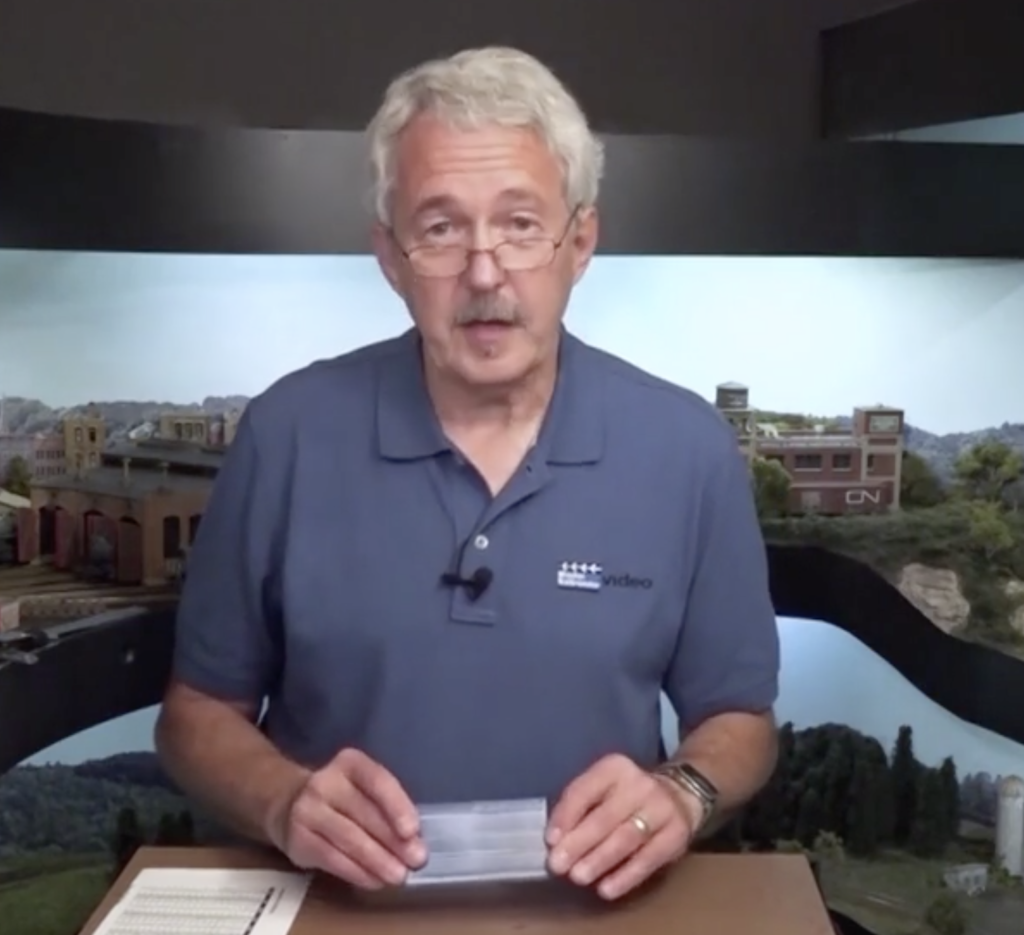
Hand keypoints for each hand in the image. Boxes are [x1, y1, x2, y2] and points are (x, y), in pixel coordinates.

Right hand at [271, 747, 426, 888]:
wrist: (288, 803)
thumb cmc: (341, 797)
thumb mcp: (363, 788)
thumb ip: (387, 807)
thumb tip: (414, 841)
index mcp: (349, 763)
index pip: (377, 781)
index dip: (397, 806)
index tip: (413, 830)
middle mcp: (325, 782)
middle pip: (365, 813)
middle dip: (394, 841)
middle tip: (415, 860)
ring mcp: (307, 811)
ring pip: (349, 839)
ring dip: (378, 861)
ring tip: (398, 875)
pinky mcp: (297, 840)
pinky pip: (333, 859)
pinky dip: (358, 873)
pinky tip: (375, 880)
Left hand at [545, 754, 697, 900]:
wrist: (679, 795)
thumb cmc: (626, 796)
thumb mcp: (603, 788)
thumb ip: (580, 807)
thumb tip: (555, 840)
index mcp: (614, 768)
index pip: (585, 790)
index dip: (566, 815)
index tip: (550, 840)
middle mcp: (639, 784)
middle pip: (605, 817)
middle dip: (579, 843)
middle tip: (557, 866)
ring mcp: (661, 808)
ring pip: (626, 838)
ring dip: (600, 860)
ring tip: (578, 877)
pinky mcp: (677, 834)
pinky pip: (649, 858)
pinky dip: (626, 876)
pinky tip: (607, 889)